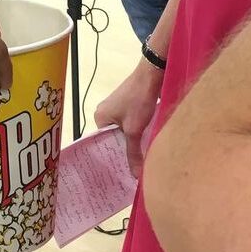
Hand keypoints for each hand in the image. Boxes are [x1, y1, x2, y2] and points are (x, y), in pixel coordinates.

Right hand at [94, 59, 164, 177]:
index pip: (103, 144)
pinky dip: (136, 134)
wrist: (151, 75)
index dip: (114, 159)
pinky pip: (129, 125)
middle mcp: (104, 112)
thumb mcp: (135, 130)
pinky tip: (145, 144)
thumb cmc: (138, 100)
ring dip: (132, 143)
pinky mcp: (127, 105)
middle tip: (133, 172)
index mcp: (99, 117)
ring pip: (123, 133)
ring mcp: (116, 108)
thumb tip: (136, 177)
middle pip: (113, 139)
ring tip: (140, 161)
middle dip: (124, 152)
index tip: (123, 174)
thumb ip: (133, 153)